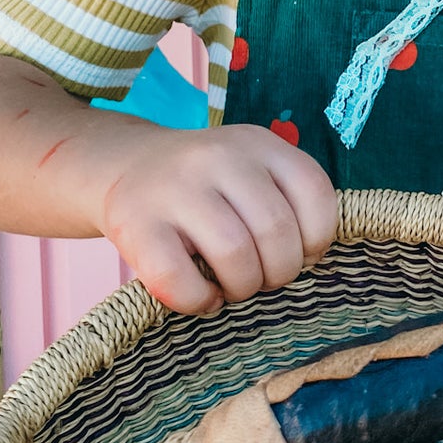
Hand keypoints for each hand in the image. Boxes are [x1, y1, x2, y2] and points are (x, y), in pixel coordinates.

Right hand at [94, 124, 338, 313]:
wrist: (126, 166)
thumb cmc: (207, 184)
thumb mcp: (251, 170)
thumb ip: (285, 200)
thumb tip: (309, 260)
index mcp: (258, 142)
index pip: (314, 192)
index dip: (316, 238)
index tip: (301, 254)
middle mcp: (219, 156)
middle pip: (276, 230)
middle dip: (280, 272)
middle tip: (264, 279)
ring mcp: (175, 188)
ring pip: (235, 255)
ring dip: (243, 287)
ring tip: (234, 288)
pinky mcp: (136, 225)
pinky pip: (181, 280)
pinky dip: (201, 300)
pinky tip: (204, 297)